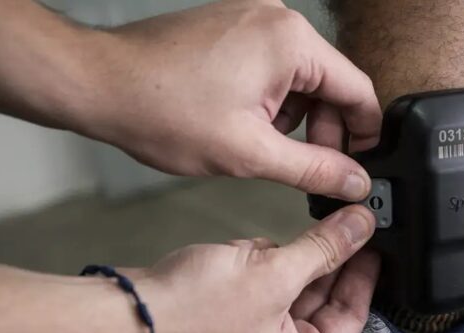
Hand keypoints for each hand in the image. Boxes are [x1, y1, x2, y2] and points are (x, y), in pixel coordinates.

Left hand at [83, 0, 381, 200]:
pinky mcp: (234, 25)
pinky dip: (272, 99)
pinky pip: (274, 66)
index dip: (365, 136)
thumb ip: (315, 170)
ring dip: (296, 118)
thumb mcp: (250, 154)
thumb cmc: (161, 111)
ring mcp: (253, 18)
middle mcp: (278, 19)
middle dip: (326, 130)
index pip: (358, 90)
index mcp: (291, 41)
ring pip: (302, 77)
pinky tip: (248, 124)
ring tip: (264, 147)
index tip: (359, 167)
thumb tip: (354, 183)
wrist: (98, 84)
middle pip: (331, 82)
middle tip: (312, 170)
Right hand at [133, 205, 377, 332]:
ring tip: (276, 243)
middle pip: (317, 307)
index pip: (350, 319)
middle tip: (340, 226)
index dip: (363, 274)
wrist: (119, 319)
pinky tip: (247, 254)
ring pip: (284, 297)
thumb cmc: (190, 315)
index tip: (372, 243)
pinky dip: (255, 271)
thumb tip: (361, 227)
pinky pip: (254, 297)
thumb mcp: (273, 273)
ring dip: (282, 265)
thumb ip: (324, 249)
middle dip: (319, 264)